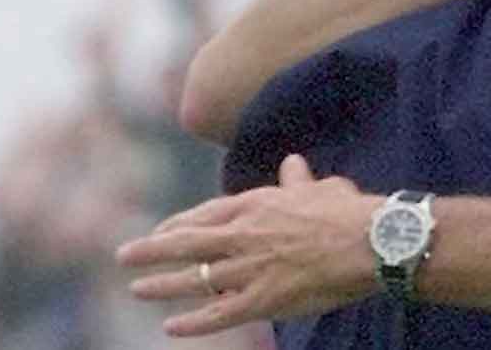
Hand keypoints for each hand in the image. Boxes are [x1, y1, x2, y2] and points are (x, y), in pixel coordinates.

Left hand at [116, 155, 377, 336]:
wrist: (367, 241)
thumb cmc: (347, 211)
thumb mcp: (319, 188)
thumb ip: (298, 180)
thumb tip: (293, 163)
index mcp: (256, 205)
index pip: (205, 215)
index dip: (179, 224)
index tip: (161, 232)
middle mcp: (244, 235)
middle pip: (187, 243)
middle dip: (151, 250)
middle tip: (123, 256)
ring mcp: (250, 269)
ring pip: (195, 279)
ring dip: (162, 285)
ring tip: (136, 289)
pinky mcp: (263, 299)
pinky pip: (219, 315)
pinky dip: (193, 322)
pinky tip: (171, 327)